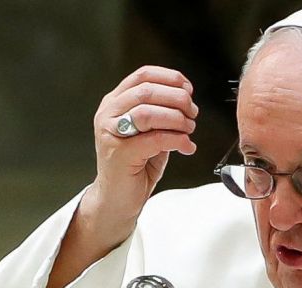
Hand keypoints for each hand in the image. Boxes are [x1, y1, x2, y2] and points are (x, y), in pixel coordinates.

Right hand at [88, 65, 198, 227]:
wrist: (117, 199)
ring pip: (148, 112)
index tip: (188, 90)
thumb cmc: (135, 166)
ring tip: (188, 130)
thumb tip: (186, 100)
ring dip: (177, 119)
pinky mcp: (120, 153)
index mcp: (115, 103)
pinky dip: (176, 140)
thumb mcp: (149, 132)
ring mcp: (111, 133)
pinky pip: (154, 139)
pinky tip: (186, 146)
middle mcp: (109, 114)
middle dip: (178, 100)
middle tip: (193, 113)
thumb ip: (162, 114)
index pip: (143, 75)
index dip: (170, 78)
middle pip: (147, 91)